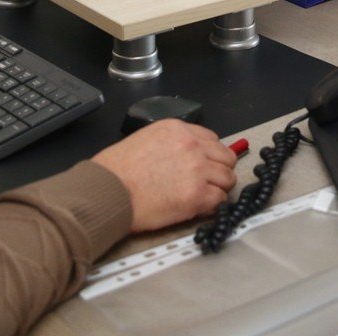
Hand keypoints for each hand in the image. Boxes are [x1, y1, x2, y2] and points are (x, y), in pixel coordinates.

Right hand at [92, 119, 237, 232]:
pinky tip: (197, 208)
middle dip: (219, 171)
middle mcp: (192, 145)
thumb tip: (185, 158)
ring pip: (228, 178)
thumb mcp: (146, 139)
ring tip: (202, 197)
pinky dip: (212, 206)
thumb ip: (172, 144)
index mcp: (179, 129)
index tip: (205, 166)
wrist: (108, 191)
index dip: (210, 155)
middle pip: (226, 157)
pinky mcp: (198, 194)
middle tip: (208, 183)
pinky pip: (220, 200)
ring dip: (218, 189)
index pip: (212, 139)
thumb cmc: (117, 170)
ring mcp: (198, 169)